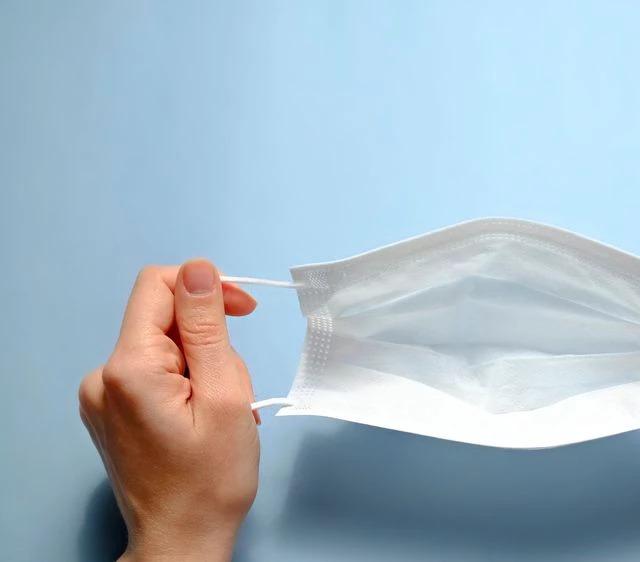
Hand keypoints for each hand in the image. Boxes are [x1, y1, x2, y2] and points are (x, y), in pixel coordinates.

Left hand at [79, 260, 260, 561]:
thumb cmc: (211, 480)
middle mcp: (103, 376)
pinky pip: (152, 371)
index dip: (206, 288)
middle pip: (162, 318)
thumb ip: (208, 327)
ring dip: (202, 364)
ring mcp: (101, 395)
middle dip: (209, 339)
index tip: (243, 312)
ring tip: (221, 409)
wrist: (181, 540)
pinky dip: (186, 381)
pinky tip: (203, 415)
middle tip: (234, 386)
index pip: (159, 286)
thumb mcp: (225, 395)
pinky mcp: (109, 409)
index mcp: (129, 368)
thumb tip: (198, 269)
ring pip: (163, 346)